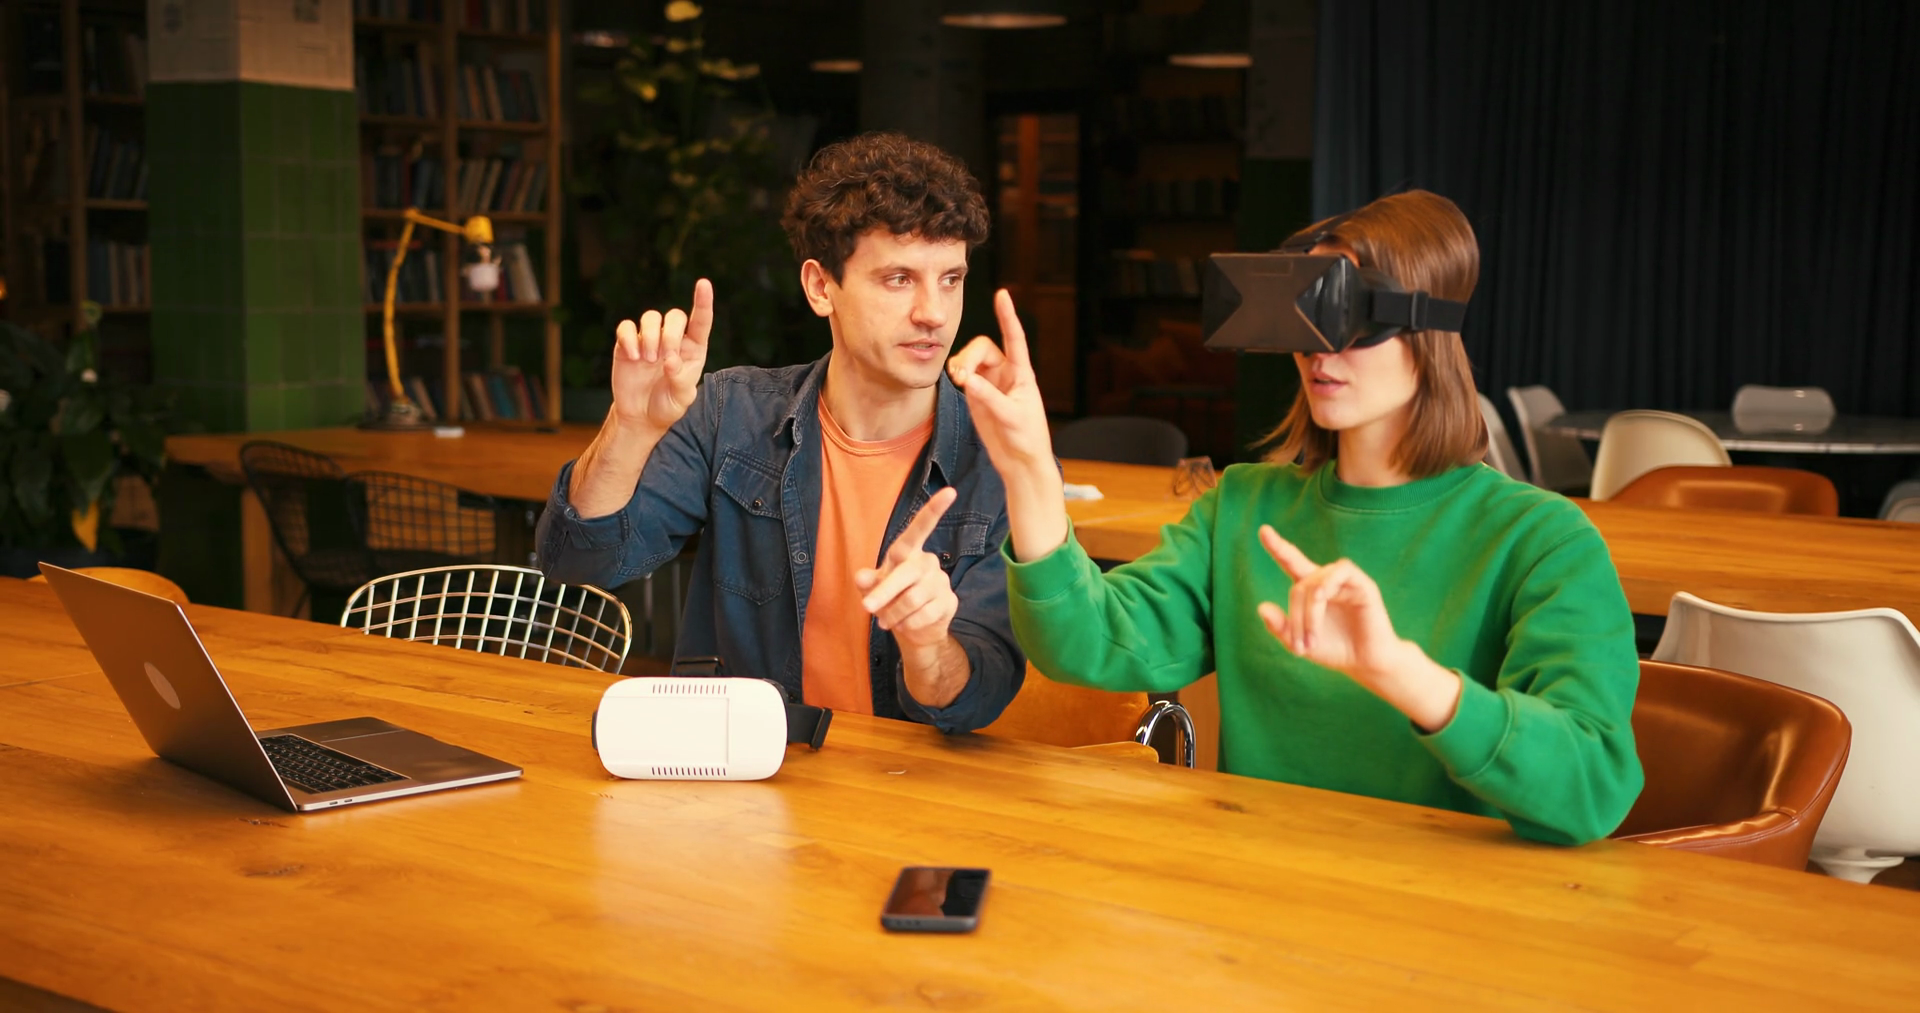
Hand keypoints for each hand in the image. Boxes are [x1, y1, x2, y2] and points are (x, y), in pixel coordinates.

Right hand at [611, 279, 712, 434]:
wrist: (641, 415)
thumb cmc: (667, 405)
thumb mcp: (680, 399)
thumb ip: (680, 380)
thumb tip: (670, 360)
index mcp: (694, 349)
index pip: (701, 321)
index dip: (702, 302)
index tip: (703, 283)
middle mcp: (673, 339)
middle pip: (675, 316)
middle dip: (670, 334)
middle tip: (663, 359)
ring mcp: (649, 339)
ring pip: (651, 317)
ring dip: (650, 336)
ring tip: (648, 361)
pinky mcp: (628, 344)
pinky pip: (626, 327)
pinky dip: (628, 338)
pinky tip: (633, 357)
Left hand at [856, 487, 960, 657]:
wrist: (914, 629)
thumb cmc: (891, 599)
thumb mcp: (873, 589)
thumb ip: (867, 582)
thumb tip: (861, 576)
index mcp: (909, 552)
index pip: (920, 528)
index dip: (934, 510)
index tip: (950, 491)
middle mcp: (928, 562)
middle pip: (906, 574)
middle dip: (883, 593)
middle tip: (866, 607)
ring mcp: (940, 582)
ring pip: (912, 599)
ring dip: (893, 614)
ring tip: (887, 621)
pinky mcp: (948, 601)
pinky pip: (923, 615)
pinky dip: (907, 624)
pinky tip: (905, 624)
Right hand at [946, 290, 1052, 471]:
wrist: (1019, 462)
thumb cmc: (1026, 439)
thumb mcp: (1011, 417)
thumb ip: (989, 398)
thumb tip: (967, 380)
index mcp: (1022, 374)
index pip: (1015, 338)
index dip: (1007, 316)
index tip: (1002, 294)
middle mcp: (1005, 374)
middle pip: (982, 348)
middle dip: (968, 356)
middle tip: (960, 377)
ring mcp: (990, 383)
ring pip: (969, 360)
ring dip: (960, 365)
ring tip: (958, 380)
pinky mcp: (977, 395)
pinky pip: (963, 375)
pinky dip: (956, 374)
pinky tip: (956, 383)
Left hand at [1255, 525, 1461, 729]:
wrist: (1365, 664)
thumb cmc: (1334, 650)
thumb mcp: (1300, 643)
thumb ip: (1281, 627)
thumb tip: (1261, 607)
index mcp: (1312, 590)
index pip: (1292, 562)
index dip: (1278, 547)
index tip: (1263, 530)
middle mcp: (1328, 581)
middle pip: (1300, 585)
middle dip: (1295, 617)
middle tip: (1300, 648)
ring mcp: (1345, 581)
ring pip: (1316, 583)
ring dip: (1309, 612)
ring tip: (1311, 640)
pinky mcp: (1363, 584)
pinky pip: (1340, 572)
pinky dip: (1327, 587)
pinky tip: (1323, 602)